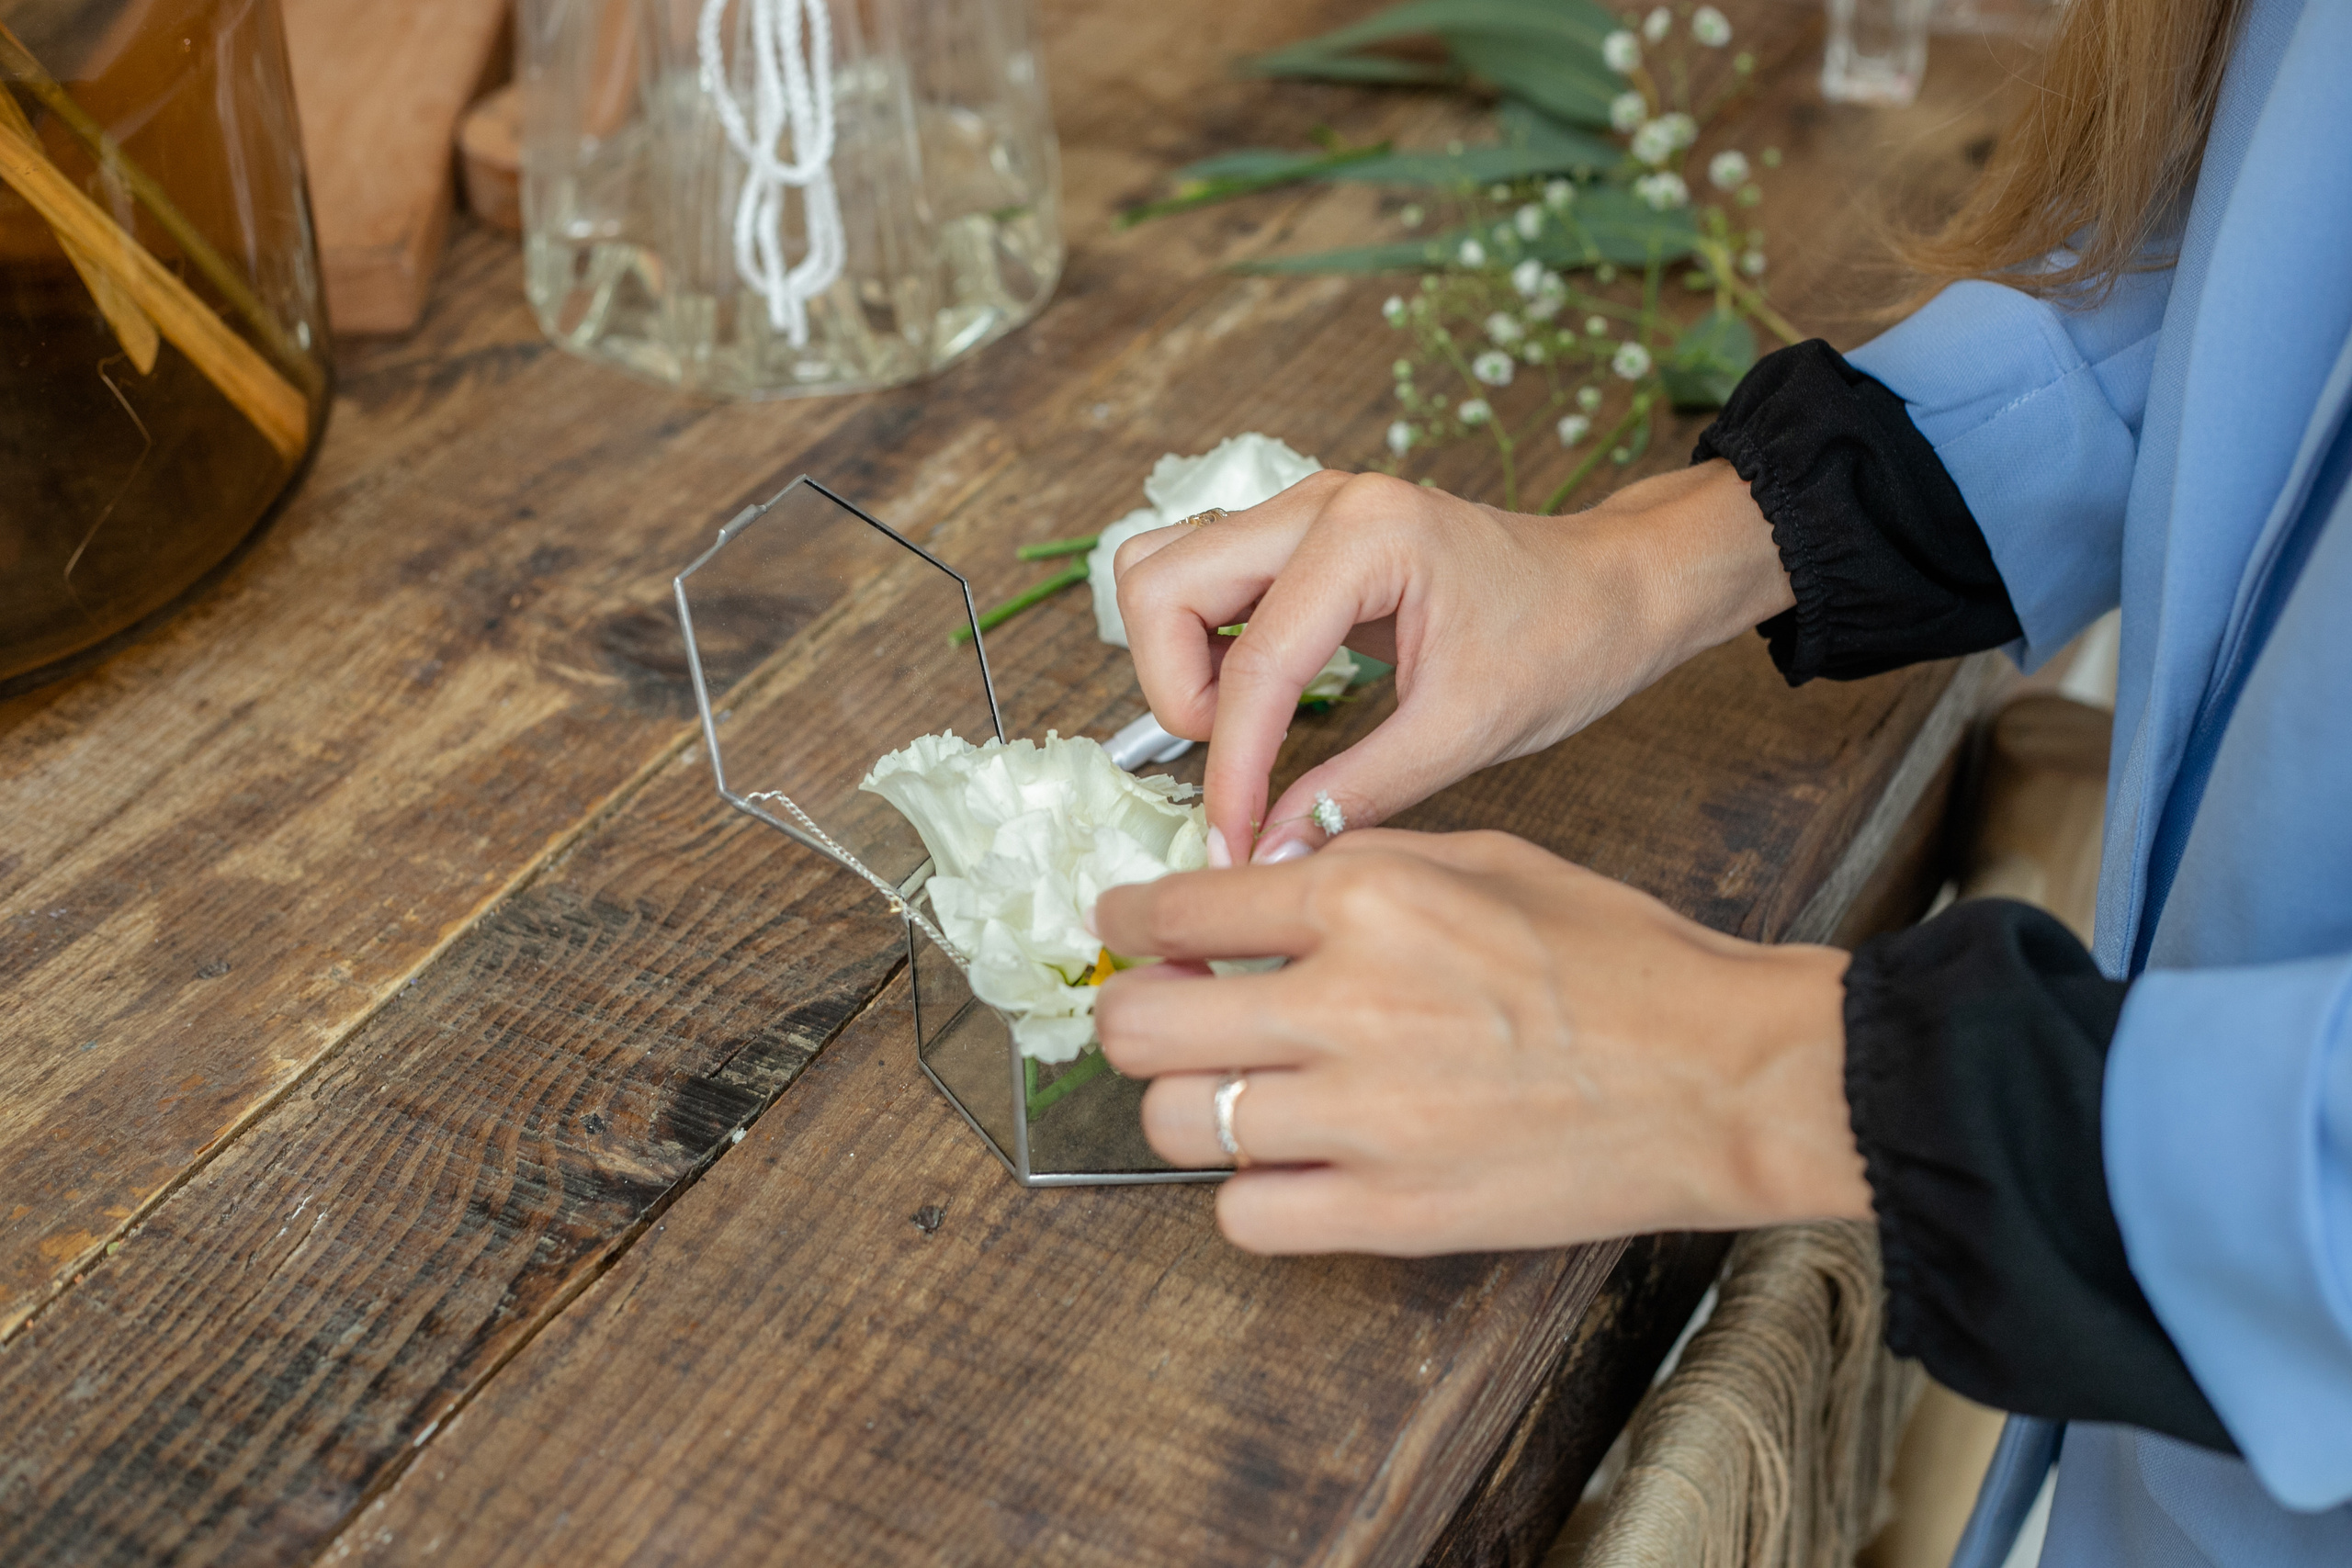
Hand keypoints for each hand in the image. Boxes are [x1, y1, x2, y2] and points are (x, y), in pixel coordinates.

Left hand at [1091, 829, 1867, 1255]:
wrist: (1722, 1074)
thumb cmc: (1621, 961)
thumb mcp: (1484, 858)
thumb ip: (1357, 863)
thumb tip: (1256, 879)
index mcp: (1365, 897)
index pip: (1175, 906)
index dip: (1127, 919)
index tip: (1121, 927)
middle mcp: (1343, 1002)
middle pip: (1140, 1024)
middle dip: (1131, 1015)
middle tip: (1155, 1014)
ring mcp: (1362, 1119)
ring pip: (1175, 1123)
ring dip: (1188, 1105)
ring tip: (1235, 1092)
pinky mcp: (1391, 1213)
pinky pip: (1244, 1217)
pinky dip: (1248, 1194)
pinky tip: (1290, 1165)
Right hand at [1112, 462, 1791, 863]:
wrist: (1614, 589)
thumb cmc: (1562, 642)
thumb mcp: (1463, 734)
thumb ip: (1352, 795)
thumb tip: (1263, 857)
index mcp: (1369, 536)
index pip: (1252, 663)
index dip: (1229, 767)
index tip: (1232, 841)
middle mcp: (1318, 502)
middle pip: (1160, 585)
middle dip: (1177, 690)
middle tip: (1239, 756)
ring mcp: (1301, 509)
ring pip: (1163, 570)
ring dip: (1177, 658)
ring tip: (1243, 721)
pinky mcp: (1298, 533)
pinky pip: (1199, 575)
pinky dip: (1199, 642)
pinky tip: (1258, 695)